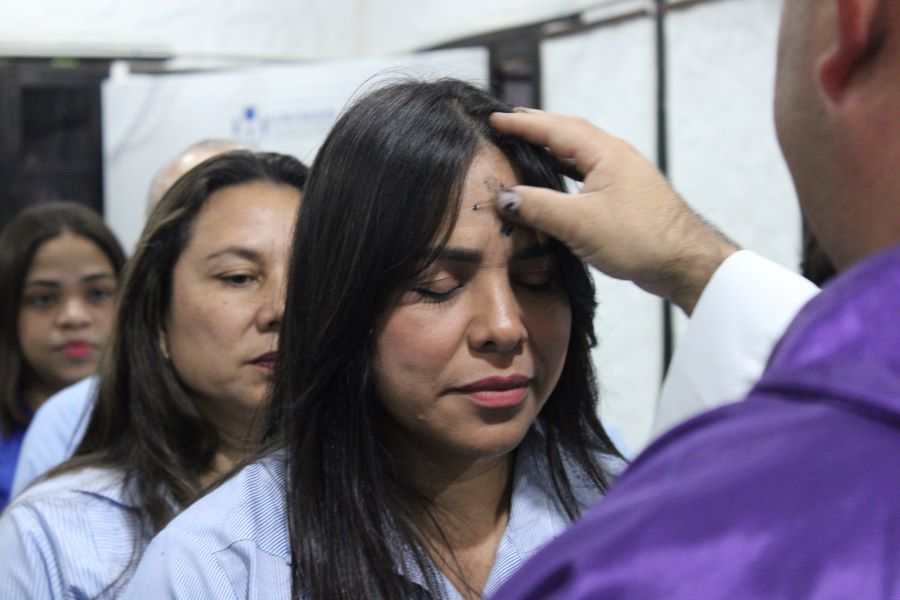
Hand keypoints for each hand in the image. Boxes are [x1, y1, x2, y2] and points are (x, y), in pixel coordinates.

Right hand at [490, 109, 737, 314]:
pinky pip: (587, 171)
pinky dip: (565, 169)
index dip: (522, 123)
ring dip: (551, 147)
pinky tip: (555, 180)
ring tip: (525, 146)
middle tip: (507, 123)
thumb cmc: (638, 238)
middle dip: (537, 126)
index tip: (494, 119)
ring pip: (579, 152)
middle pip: (569, 132)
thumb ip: (538, 207)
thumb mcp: (579, 223)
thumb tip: (503, 197)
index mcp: (605, 153)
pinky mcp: (625, 195)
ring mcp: (622, 175)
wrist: (684, 262)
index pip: (555, 128)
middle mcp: (615, 156)